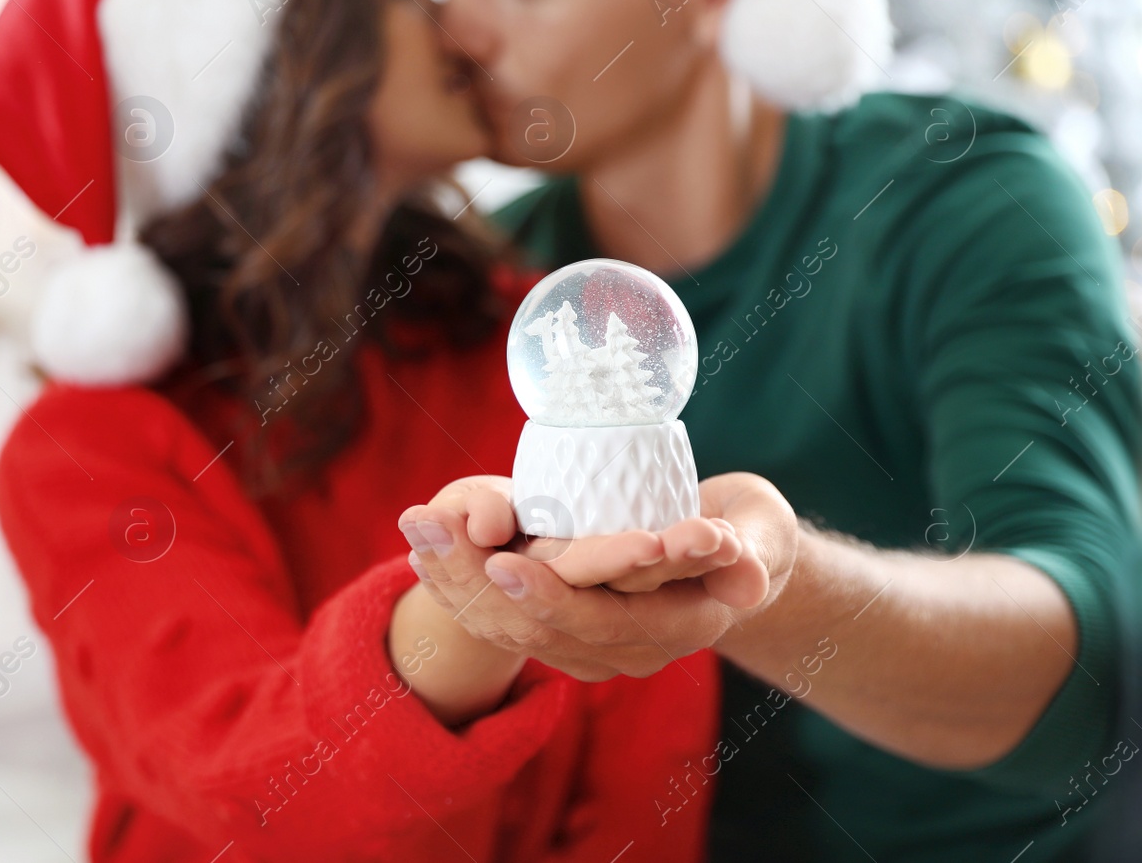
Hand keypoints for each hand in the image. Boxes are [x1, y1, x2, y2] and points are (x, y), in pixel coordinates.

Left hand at [398, 473, 796, 681]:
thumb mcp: (762, 534)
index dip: (550, 595)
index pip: (599, 622)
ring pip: (505, 624)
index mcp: (670, 629)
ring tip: (413, 524)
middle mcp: (622, 651)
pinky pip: (497, 617)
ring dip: (452, 575)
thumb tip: (746, 573)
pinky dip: (455, 582)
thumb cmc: (749, 534)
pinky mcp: (561, 630)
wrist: (732, 566)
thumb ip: (749, 551)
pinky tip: (418, 548)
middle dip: (475, 577)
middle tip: (428, 527)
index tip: (503, 559)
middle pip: (535, 626)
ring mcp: (587, 648)